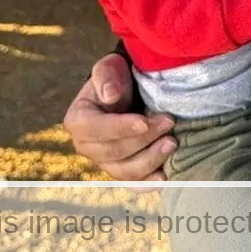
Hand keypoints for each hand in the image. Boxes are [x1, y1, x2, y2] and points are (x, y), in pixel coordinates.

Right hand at [63, 53, 176, 181]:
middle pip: (114, 152)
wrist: (128, 91)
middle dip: (143, 139)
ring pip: (125, 171)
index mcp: (78, 120)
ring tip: (172, 143)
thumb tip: (110, 95)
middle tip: (169, 122)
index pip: (97, 129)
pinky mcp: (122, 170)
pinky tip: (165, 177)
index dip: (120, 128)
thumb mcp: (109, 67)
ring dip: (150, 160)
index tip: (144, 122)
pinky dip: (148, 183)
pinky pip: (133, 184)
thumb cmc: (117, 77)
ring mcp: (104, 162)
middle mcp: (86, 146)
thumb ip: (106, 76)